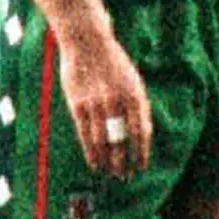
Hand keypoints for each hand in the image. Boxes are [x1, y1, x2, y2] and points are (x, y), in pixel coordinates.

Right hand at [56, 21, 151, 181]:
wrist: (86, 41)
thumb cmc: (111, 61)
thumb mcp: (131, 80)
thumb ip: (135, 105)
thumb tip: (137, 133)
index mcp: (135, 96)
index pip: (141, 132)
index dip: (141, 152)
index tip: (141, 166)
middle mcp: (117, 102)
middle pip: (122, 140)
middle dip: (123, 161)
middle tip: (124, 177)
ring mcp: (96, 104)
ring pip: (102, 140)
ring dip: (107, 160)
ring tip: (109, 173)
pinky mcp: (78, 104)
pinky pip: (85, 133)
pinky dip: (90, 150)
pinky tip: (94, 162)